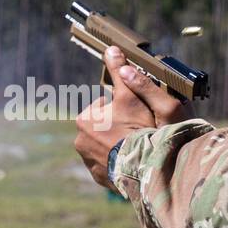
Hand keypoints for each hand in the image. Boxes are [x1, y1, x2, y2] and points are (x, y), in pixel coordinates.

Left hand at [74, 46, 193, 187]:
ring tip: (138, 147)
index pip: (104, 107)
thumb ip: (121, 73)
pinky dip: (120, 163)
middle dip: (118, 127)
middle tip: (140, 130)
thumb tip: (111, 48)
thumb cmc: (140, 129)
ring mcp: (89, 163)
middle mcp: (80, 141)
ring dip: (118, 146)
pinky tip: (134, 162)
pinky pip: (110, 167)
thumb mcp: (132, 96)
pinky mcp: (100, 179)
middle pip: (103, 128)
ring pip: (106, 147)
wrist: (147, 169)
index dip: (124, 107)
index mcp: (85, 119)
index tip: (137, 114)